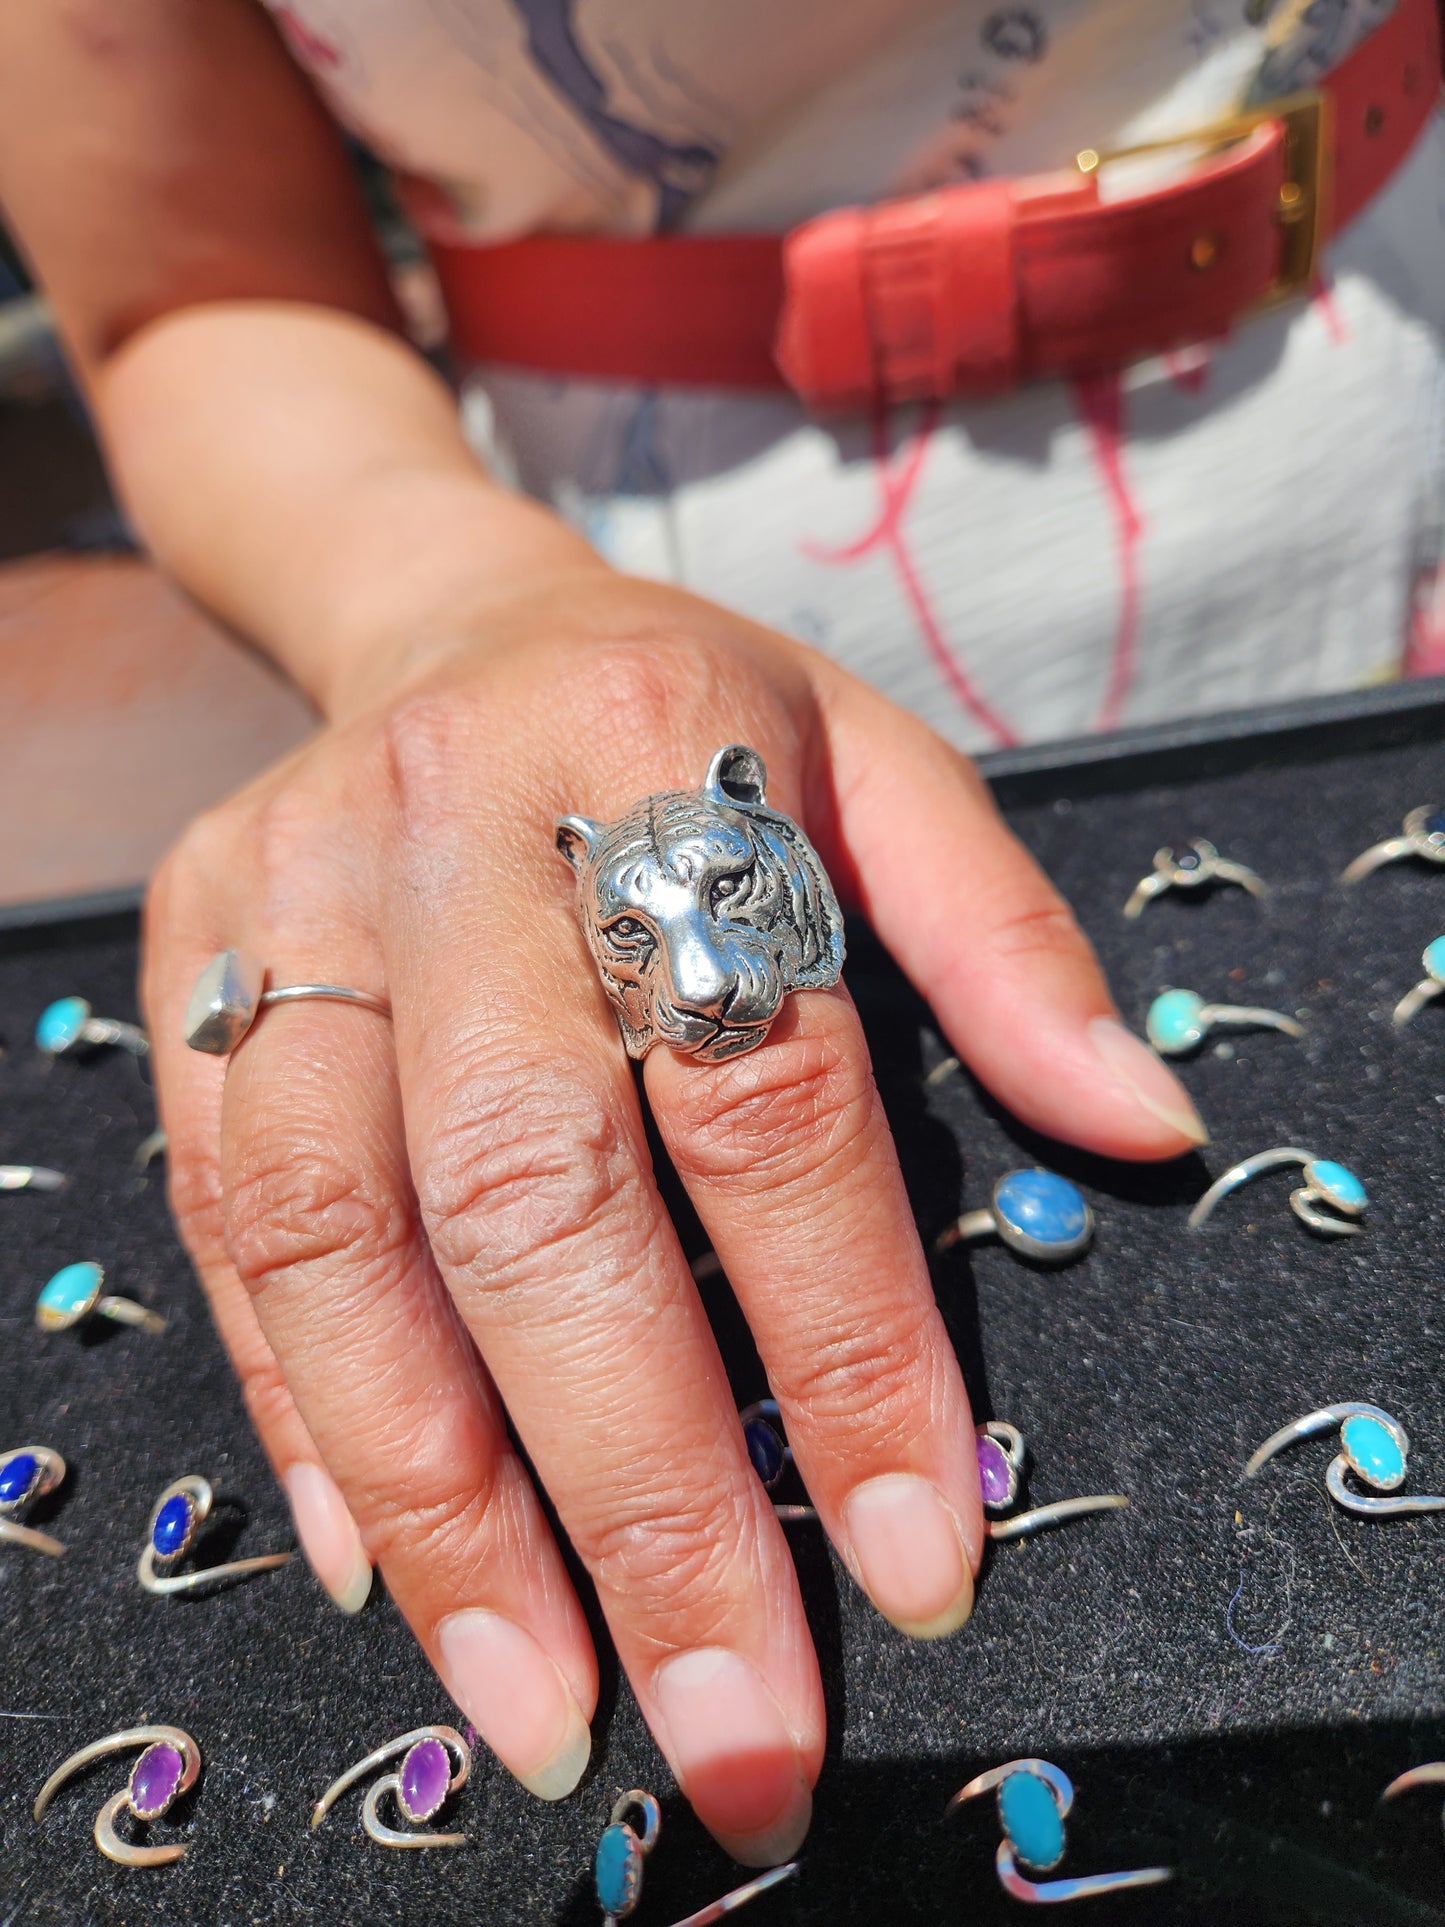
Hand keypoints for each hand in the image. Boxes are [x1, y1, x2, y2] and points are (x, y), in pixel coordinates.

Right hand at [144, 564, 1203, 1862]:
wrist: (450, 622)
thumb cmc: (691, 716)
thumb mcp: (880, 767)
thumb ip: (1006, 942)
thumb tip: (1141, 1129)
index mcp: (656, 749)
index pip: (767, 1085)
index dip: (843, 1335)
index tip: (914, 1550)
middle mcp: (448, 826)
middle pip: (532, 1188)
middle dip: (631, 1481)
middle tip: (724, 1716)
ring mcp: (291, 898)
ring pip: (339, 1231)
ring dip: (438, 1495)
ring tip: (540, 1695)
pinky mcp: (192, 967)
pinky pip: (226, 1216)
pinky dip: (299, 1406)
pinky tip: (382, 1557)